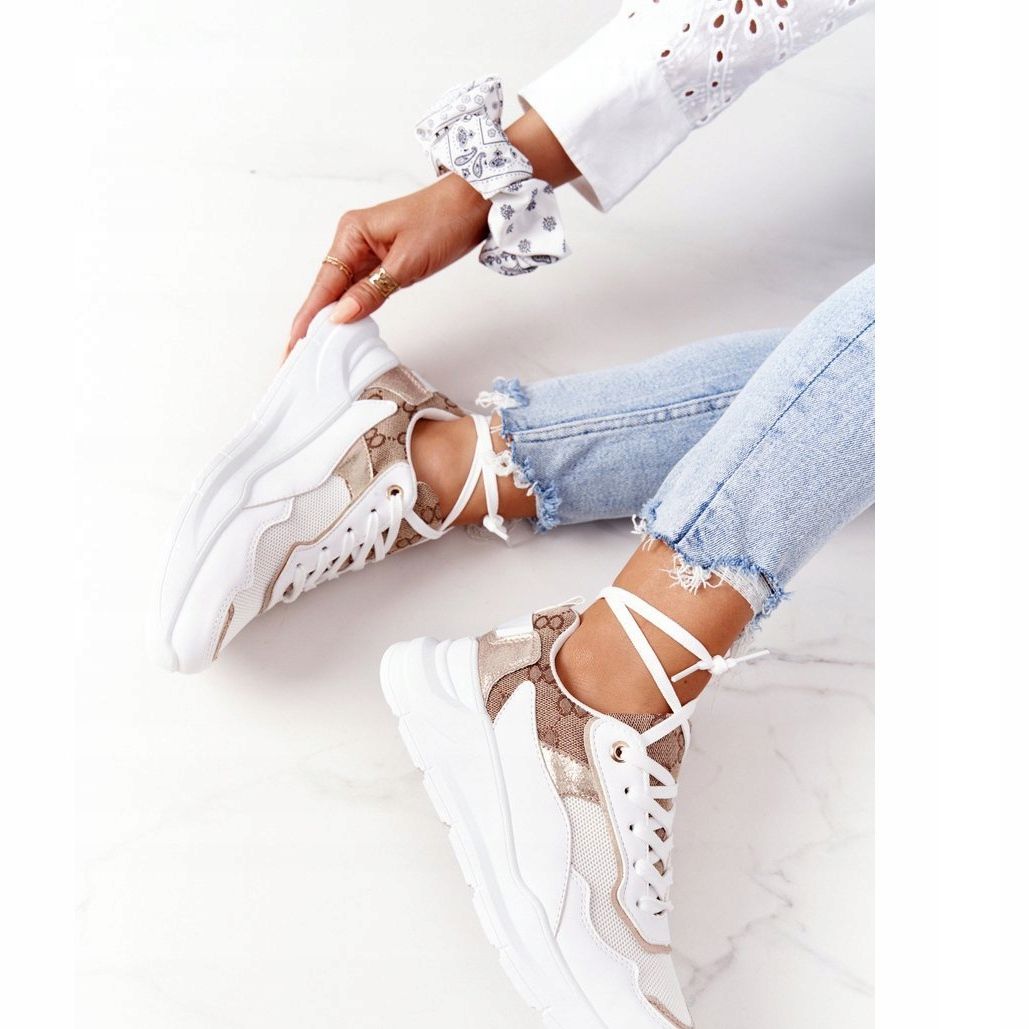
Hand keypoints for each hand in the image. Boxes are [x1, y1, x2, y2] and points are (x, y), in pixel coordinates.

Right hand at [287, 173, 489, 355]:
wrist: (473, 204)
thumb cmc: (444, 221)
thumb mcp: (407, 262)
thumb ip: (372, 291)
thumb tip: (340, 315)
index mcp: (351, 234)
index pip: (324, 283)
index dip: (309, 316)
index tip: (295, 343)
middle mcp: (352, 241)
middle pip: (326, 288)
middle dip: (312, 322)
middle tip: (296, 355)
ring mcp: (366, 250)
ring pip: (342, 290)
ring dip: (330, 317)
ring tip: (312, 349)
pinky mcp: (382, 260)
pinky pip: (359, 288)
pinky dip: (352, 308)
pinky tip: (342, 328)